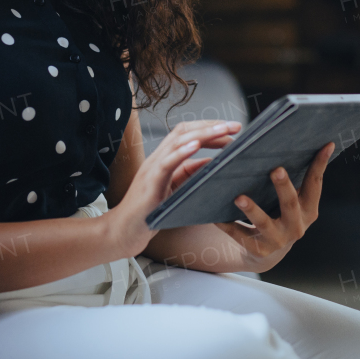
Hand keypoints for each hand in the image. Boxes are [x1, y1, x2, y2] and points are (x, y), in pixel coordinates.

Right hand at [103, 120, 240, 258]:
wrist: (124, 232)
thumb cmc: (148, 213)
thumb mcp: (175, 190)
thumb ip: (190, 175)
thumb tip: (212, 162)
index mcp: (164, 160)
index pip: (186, 133)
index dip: (208, 128)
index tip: (231, 130)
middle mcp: (157, 159)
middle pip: (184, 131)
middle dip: (211, 126)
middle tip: (235, 126)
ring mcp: (152, 169)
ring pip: (177, 142)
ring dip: (202, 134)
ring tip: (222, 130)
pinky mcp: (150, 183)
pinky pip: (166, 163)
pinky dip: (181, 152)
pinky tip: (195, 146)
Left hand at [213, 141, 334, 272]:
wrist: (266, 252)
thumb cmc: (278, 215)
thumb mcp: (293, 200)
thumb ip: (295, 179)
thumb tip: (287, 141)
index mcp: (308, 209)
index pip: (315, 183)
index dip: (320, 164)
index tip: (325, 144)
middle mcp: (296, 225)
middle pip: (290, 204)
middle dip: (283, 187)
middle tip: (276, 170)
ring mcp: (277, 239)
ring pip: (264, 223)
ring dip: (252, 210)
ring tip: (239, 198)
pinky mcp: (258, 249)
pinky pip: (240, 235)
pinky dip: (227, 225)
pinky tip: (215, 215)